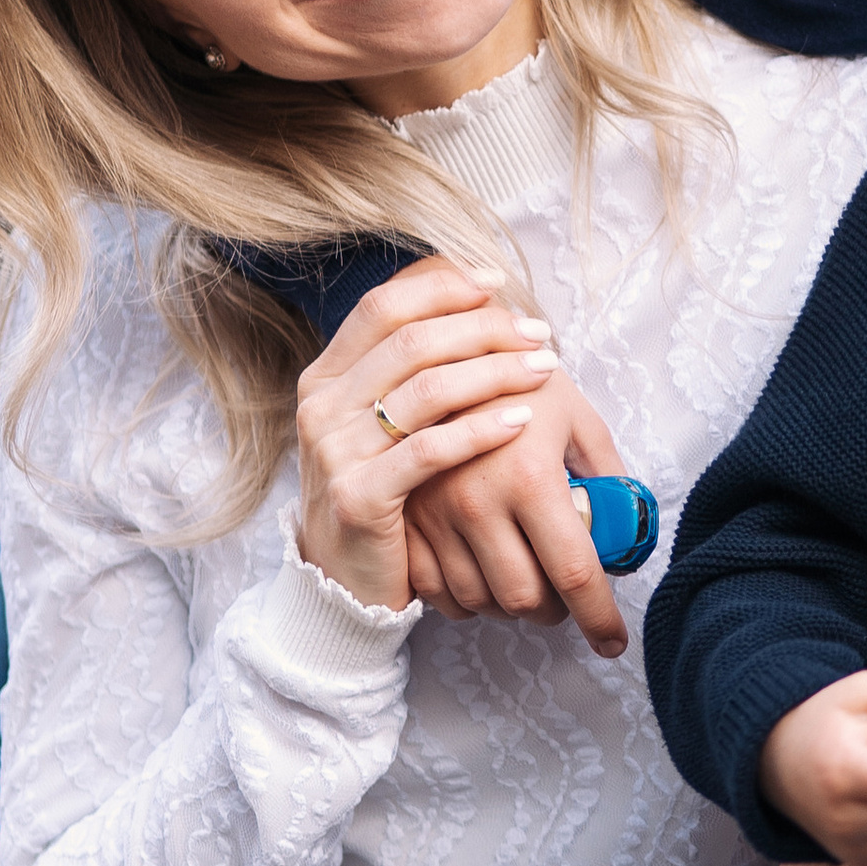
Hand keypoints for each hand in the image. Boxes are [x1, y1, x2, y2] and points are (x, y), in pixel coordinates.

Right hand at [294, 260, 558, 616]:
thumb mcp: (386, 426)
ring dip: (494, 371)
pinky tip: (521, 419)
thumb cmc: (384, 495)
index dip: (440, 287)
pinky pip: (427, 451)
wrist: (344, 583)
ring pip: (425, 389)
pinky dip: (480, 429)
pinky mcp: (359, 496)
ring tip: (543, 367)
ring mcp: (335, 451)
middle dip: (484, 329)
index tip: (495, 282)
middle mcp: (323, 406)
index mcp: (328, 377)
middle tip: (538, 333)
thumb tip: (484, 309)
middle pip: (411, 340)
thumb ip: (416, 372)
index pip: (382, 308)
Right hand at [400, 367, 629, 656]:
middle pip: (526, 599)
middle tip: (569, 603)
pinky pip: (435, 589)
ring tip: (529, 589)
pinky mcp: (398, 516)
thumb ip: (606, 469)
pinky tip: (483, 584)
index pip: (574, 572)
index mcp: (531, 475)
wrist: (433, 347)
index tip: (615, 643)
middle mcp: (478, 500)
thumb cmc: (517, 379)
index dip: (599, 617)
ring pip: (480, 600)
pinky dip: (465, 600)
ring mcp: (432, 512)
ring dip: (511, 608)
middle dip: (556, 614)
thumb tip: (630, 525)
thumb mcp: (574, 413)